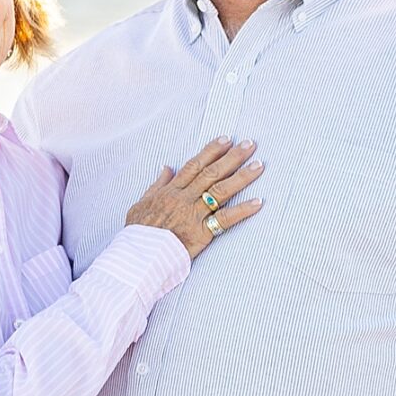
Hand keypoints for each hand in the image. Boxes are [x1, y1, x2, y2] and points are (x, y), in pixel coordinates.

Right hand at [127, 137, 262, 258]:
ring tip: (259, 165)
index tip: (226, 139)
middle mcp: (183, 199)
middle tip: (250, 144)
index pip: (194, 166)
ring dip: (242, 177)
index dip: (211, 151)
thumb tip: (167, 167)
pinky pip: (224, 220)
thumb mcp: (140, 204)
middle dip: (232, 157)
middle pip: (211, 173)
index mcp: (170, 191)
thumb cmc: (138, 234)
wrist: (136, 256)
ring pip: (220, 190)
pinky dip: (242, 210)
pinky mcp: (200, 233)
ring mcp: (192, 215)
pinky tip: (258, 202)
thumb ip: (157, 185)